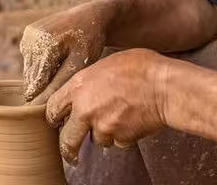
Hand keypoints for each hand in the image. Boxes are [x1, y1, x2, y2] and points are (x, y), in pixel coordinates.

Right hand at [20, 0, 118, 103]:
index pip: (36, 85)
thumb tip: (38, 105)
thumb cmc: (90, 40)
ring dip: (42, 76)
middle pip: (30, 78)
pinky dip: (41, 65)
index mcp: (43, 46)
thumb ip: (59, 83)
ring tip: (62, 71)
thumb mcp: (79, 63)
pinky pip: (30, 59)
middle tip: (63, 89)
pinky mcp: (28, 34)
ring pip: (29, 70)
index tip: (58, 104)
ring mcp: (28, 36)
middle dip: (44, 87)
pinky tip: (57, 60)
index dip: (45, 98)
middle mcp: (31, 39)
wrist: (91, 15)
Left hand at [46, 48, 169, 163]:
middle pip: (67, 139)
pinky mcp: (120, 138)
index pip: (53, 108)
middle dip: (68, 148)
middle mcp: (85, 109)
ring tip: (120, 117)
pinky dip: (123, 136)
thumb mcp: (107, 63)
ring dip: (105, 134)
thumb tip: (88, 88)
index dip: (54, 116)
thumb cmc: (141, 68)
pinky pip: (118, 142)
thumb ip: (92, 80)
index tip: (56, 122)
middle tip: (71, 152)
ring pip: (97, 140)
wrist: (163, 86)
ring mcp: (102, 126)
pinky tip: (133, 121)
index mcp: (79, 86)